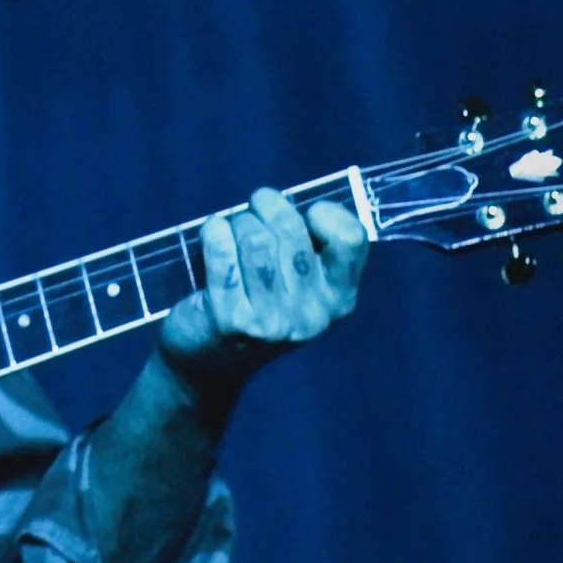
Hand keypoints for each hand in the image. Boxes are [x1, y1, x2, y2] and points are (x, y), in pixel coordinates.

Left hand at [158, 188, 365, 400]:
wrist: (211, 360)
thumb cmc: (258, 302)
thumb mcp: (298, 283)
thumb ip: (308, 246)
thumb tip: (288, 202)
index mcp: (339, 300)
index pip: (350, 239)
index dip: (325, 214)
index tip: (305, 215)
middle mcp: (312, 315)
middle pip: (291, 230)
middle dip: (266, 207)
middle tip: (253, 210)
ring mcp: (271, 322)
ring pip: (254, 239)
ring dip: (237, 222)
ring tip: (230, 229)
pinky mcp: (230, 320)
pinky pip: (221, 252)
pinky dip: (214, 232)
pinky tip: (212, 234)